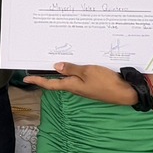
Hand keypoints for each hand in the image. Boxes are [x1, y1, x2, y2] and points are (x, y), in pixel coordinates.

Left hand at [23, 63, 138, 105]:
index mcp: (72, 86)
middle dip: (49, 74)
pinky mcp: (94, 84)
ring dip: (63, 70)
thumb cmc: (106, 83)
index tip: (26, 79)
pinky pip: (81, 76)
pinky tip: (77, 62)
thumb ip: (72, 69)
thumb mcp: (88, 72)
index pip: (50, 84)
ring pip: (70, 77)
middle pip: (59, 80)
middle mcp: (76, 87)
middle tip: (39, 64)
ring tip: (56, 59)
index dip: (38, 81)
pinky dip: (75, 69)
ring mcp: (85, 87)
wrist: (126, 92)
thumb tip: (56, 67)